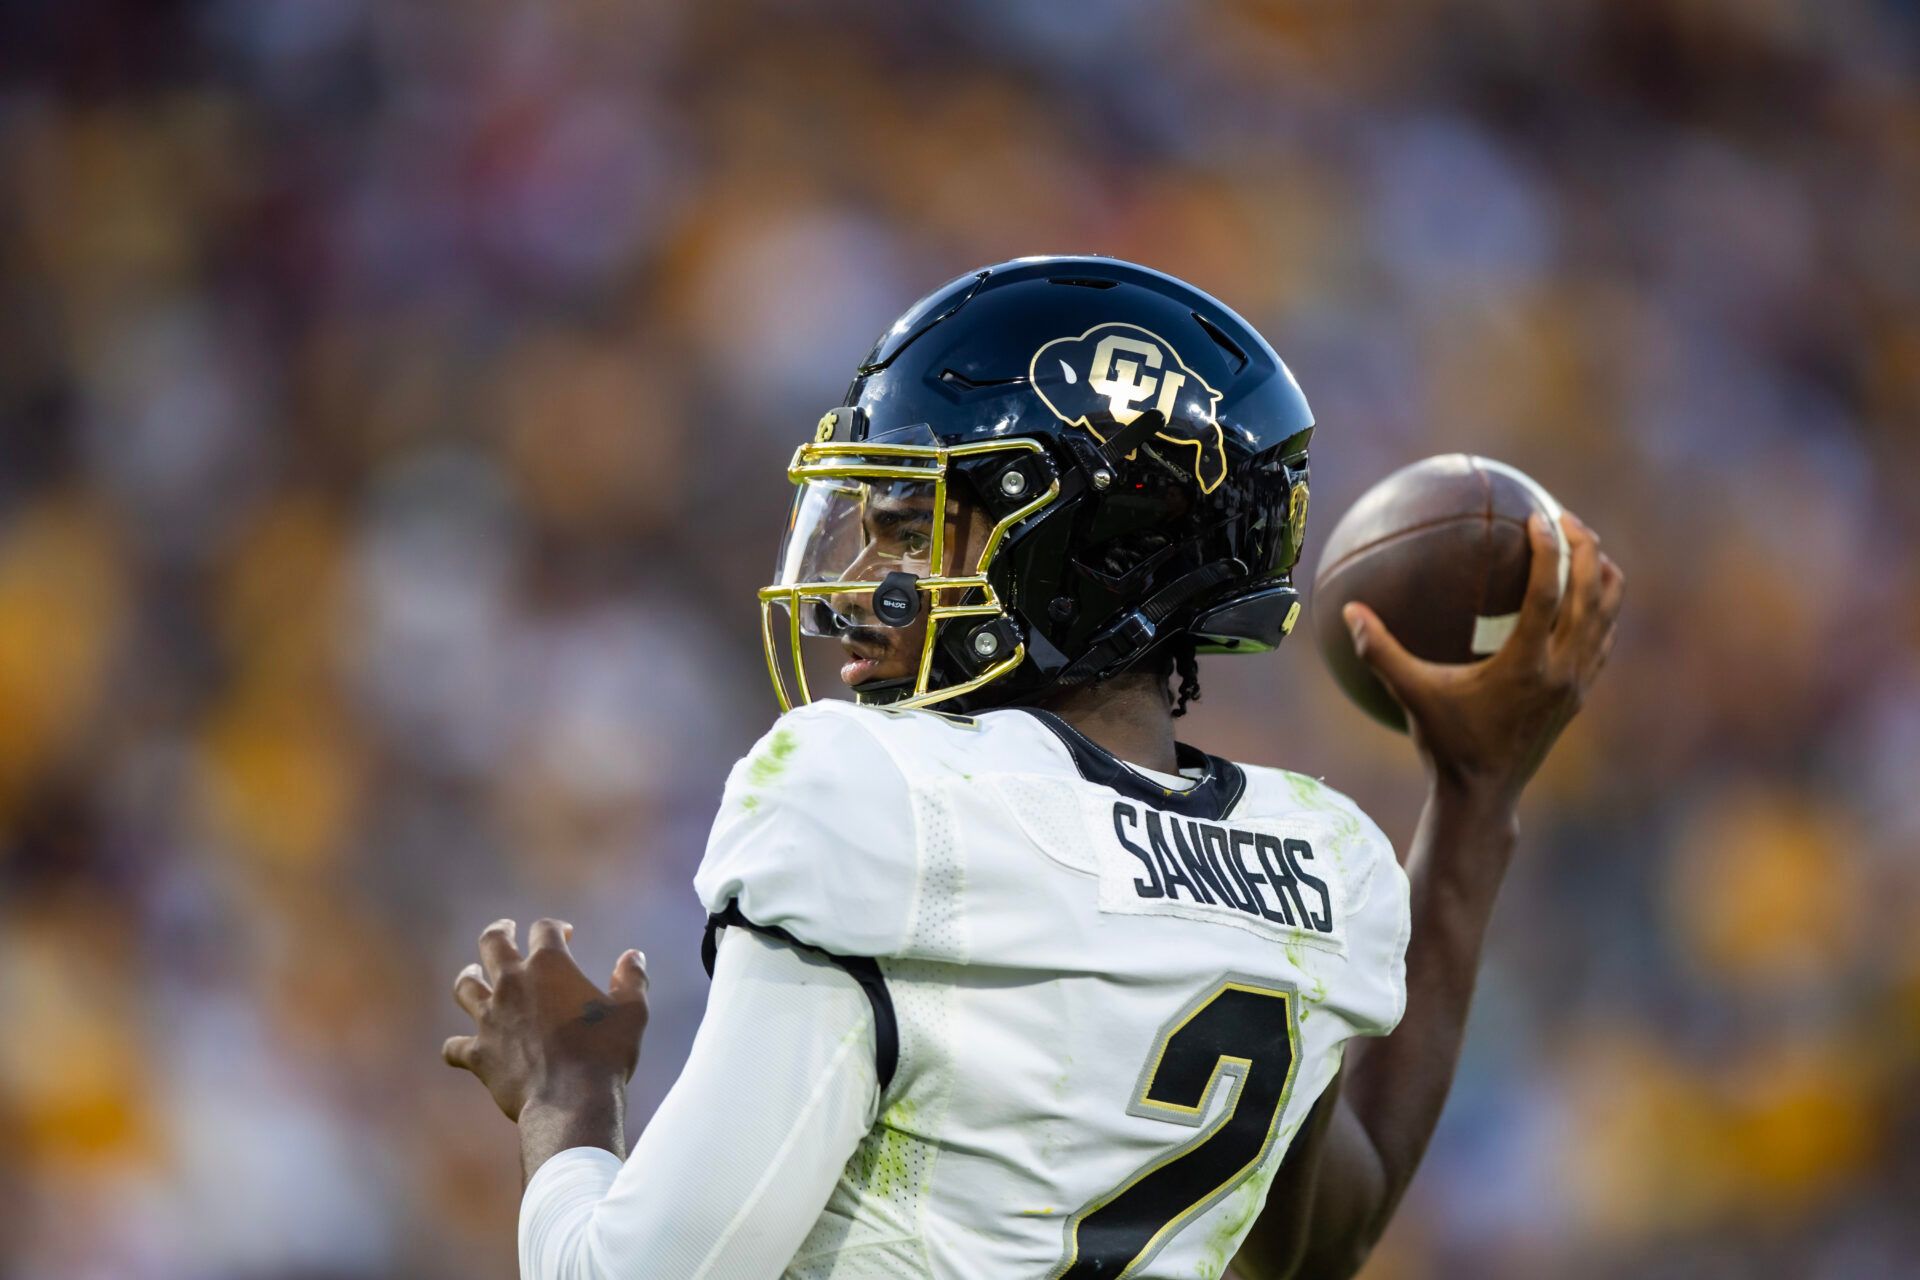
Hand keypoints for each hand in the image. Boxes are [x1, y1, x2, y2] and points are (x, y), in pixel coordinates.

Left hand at [442, 917, 649, 1122]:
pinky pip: (454, 1047)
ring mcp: (489, 1019)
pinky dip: (457, 1046)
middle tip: (505, 930)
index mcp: (549, 966)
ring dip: (468, 977)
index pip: (545, 930)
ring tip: (472, 974)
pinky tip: (461, 1048)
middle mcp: (512, 984)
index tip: (566, 935)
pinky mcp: (478, 1054)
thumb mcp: (632, 1011)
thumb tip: (632, 956)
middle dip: (499, 932)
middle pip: (493, 943)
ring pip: (465, 987)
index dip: (556, 928)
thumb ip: (632, 978)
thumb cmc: (605, 1053)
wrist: (571, 1102)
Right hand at [1343, 510, 1623, 805]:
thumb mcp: (1411, 695)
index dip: (1550, 551)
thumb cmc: (1446, 744)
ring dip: (1603, 577)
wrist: (1485, 796)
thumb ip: (1380, 652)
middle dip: (1586, 549)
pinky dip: (1600, 610)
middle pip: (1592, 595)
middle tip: (1566, 517)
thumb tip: (1349, 611)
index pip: (1549, 594)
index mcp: (1525, 664)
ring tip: (1588, 548)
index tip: (1539, 516)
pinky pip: (1603, 640)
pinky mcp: (1580, 695)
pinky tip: (1584, 598)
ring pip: (1608, 616)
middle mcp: (1561, 670)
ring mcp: (1577, 683)